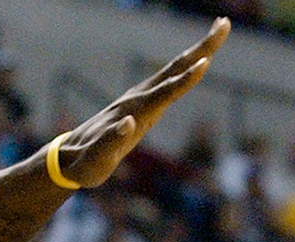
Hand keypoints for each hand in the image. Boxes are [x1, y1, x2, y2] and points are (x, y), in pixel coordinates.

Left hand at [56, 17, 229, 187]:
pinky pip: (169, 79)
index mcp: (133, 112)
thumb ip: (109, 142)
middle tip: (225, 25)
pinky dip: (187, 66)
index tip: (206, 61)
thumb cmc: (84, 164)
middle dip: (202, 48)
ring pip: (173, 69)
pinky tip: (197, 61)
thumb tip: (127, 122)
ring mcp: (139, 99)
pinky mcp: (141, 102)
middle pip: (174, 68)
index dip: (185, 80)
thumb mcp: (94, 160)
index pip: (164, 93)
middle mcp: (138, 99)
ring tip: (218, 31)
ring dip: (198, 50)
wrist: (69, 158)